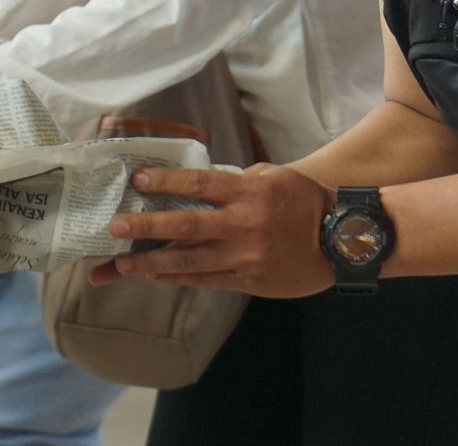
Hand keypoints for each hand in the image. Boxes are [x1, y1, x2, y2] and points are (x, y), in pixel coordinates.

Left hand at [91, 163, 337, 298]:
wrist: (342, 241)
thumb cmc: (307, 202)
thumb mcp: (276, 176)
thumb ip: (239, 179)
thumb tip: (205, 184)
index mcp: (248, 191)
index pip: (198, 182)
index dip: (165, 182)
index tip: (136, 181)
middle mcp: (242, 224)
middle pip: (185, 223)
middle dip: (146, 226)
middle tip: (114, 226)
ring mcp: (244, 256)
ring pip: (189, 261)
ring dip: (152, 263)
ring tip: (120, 265)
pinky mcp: (248, 280)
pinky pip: (206, 279)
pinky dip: (178, 278)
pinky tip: (155, 276)